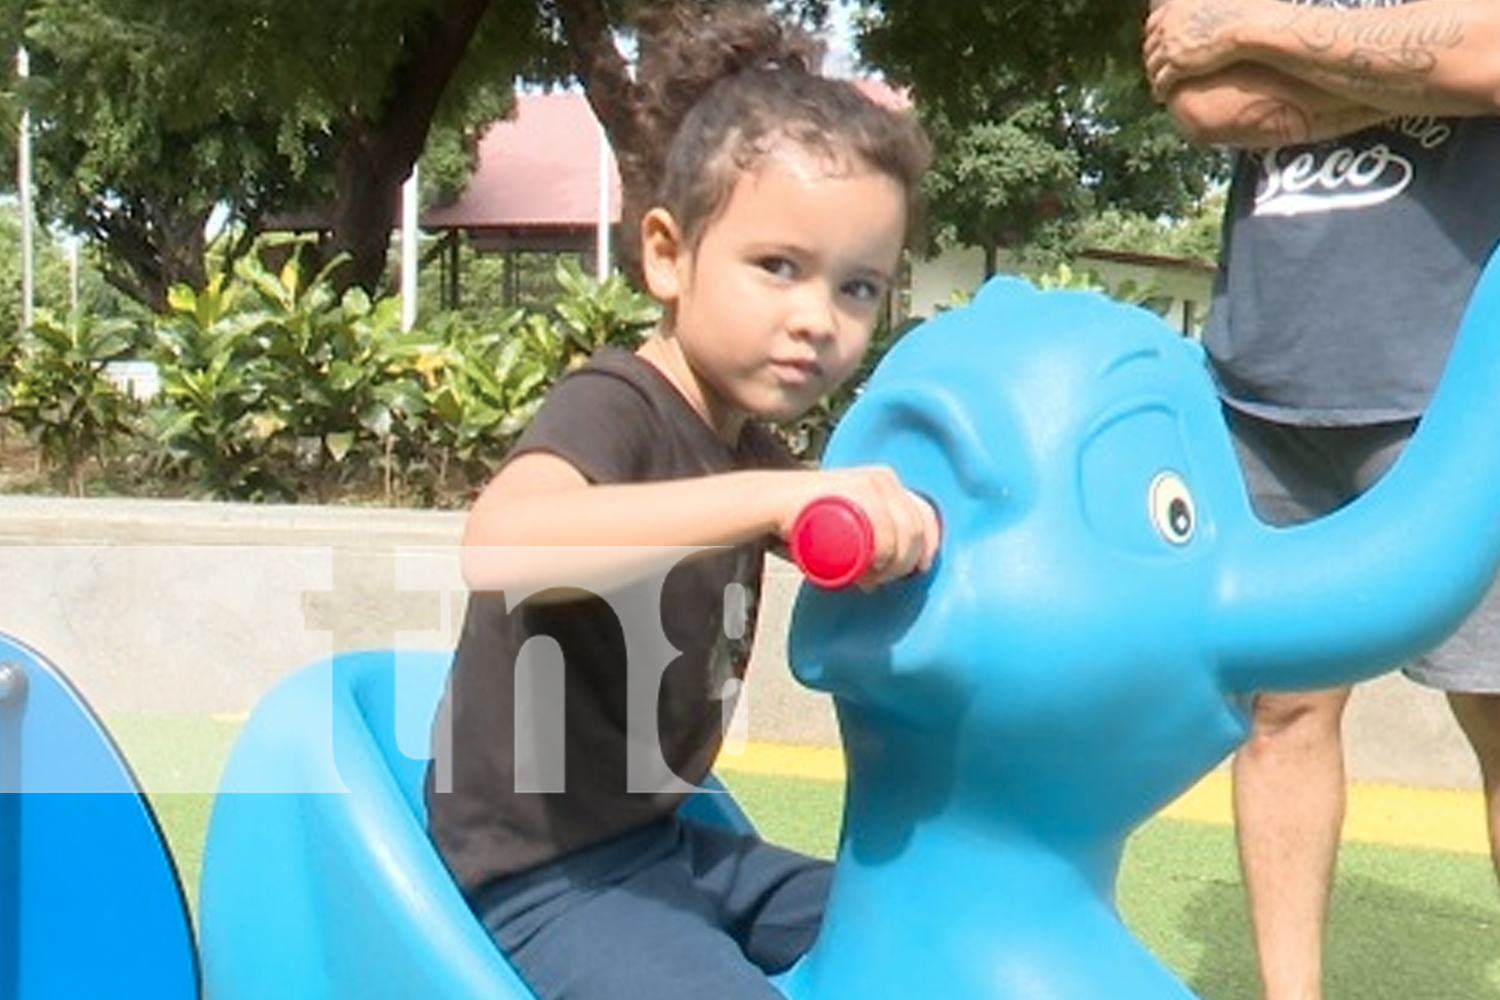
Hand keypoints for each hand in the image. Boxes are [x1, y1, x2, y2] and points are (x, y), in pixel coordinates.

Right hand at [783, 466, 939, 588]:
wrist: (773, 501)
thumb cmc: (806, 519)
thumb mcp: (844, 529)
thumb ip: (861, 551)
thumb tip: (875, 584)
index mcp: (890, 483)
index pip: (924, 515)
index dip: (929, 546)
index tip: (919, 570)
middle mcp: (885, 478)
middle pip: (914, 527)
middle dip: (905, 562)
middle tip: (881, 579)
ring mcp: (870, 480)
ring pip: (902, 529)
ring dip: (896, 562)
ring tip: (875, 576)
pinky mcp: (855, 487)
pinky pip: (883, 524)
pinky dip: (887, 549)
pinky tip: (879, 563)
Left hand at [1143, 0, 1257, 98]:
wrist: (1245, 30)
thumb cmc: (1242, 15)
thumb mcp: (1217, 3)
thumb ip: (1207, 6)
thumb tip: (1214, 7)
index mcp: (1176, 7)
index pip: (1154, 23)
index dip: (1154, 36)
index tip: (1157, 46)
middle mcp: (1168, 24)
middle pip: (1150, 45)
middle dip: (1152, 58)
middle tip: (1156, 69)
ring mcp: (1170, 45)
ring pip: (1152, 65)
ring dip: (1153, 76)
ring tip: (1158, 85)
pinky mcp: (1176, 65)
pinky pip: (1160, 81)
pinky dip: (1159, 90)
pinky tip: (1161, 97)